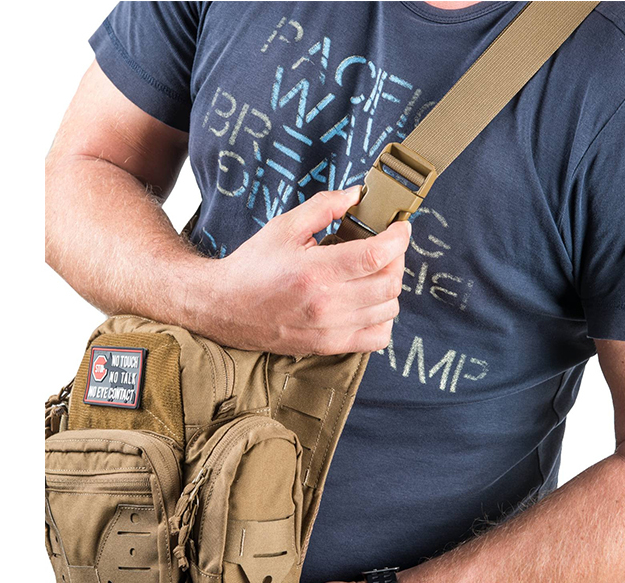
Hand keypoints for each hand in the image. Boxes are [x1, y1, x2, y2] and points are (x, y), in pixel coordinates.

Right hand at [193, 186, 410, 354]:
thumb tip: (357, 195)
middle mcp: (327, 304)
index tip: (400, 227)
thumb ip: (324, 207)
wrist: (224, 307)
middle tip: (387, 247)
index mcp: (315, 271)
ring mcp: (330, 329)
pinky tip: (370, 302)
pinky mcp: (330, 345)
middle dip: (397, 259)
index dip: (398, 238)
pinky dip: (384, 318)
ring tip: (374, 272)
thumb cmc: (253, 266)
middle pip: (390, 283)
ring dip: (390, 286)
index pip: (376, 256)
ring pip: (389, 310)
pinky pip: (378, 337)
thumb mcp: (284, 227)